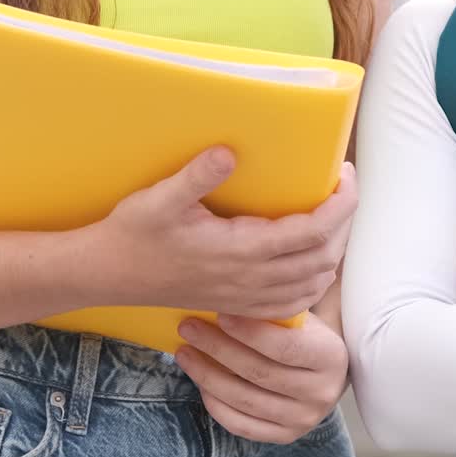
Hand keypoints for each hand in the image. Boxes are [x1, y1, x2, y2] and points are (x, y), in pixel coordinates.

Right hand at [87, 148, 356, 319]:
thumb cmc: (135, 232)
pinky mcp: (239, 305)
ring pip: (313, 283)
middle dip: (343, 221)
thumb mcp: (159, 198)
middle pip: (322, 257)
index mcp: (239, 250)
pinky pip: (293, 305)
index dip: (340, 205)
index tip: (346, 175)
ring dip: (333, 250)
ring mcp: (246, 297)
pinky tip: (312, 261)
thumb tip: (228, 151)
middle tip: (342, 185)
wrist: (109, 275)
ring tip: (332, 215)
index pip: (311, 231)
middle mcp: (250, 279)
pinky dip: (314, 282)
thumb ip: (196, 176)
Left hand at [175, 312, 348, 443]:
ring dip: (208, 375)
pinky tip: (199, 380)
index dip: (250, 331)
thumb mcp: (304, 314)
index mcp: (331, 357)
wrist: (328, 368)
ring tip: (184, 352)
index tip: (219, 313)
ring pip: (245, 399)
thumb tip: (226, 297)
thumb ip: (276, 309)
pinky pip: (242, 424)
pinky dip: (215, 403)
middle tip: (188, 327)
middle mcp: (321, 393)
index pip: (286, 347)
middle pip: (260, 373)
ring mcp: (303, 420)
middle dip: (218, 348)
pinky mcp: (284, 436)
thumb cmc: (306, 331)